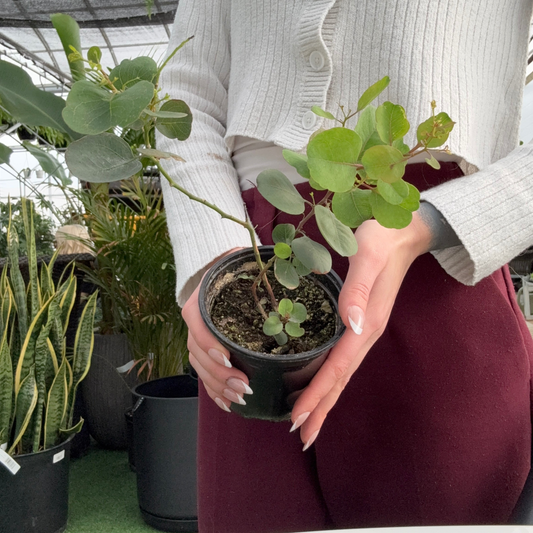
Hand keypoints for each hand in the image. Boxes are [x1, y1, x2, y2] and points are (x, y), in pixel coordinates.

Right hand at [182, 249, 252, 411]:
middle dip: (218, 374)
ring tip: (239, 398)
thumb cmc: (241, 266)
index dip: (208, 343)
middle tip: (242, 387)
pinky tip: (227, 403)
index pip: (196, 322)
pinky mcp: (205, 348)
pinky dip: (213, 390)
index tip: (227, 358)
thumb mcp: (247, 261)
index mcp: (202, 296)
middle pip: (197, 351)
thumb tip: (304, 271)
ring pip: (199, 366)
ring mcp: (199, 335)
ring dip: (217, 386)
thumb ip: (264, 266)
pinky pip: (203, 372)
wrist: (225, 269)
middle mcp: (196, 318)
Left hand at [289, 213, 432, 449]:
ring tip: (306, 422)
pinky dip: (329, 378)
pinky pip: (342, 358)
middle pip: (340, 379)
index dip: (316, 394)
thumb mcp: (369, 255)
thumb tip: (352, 324)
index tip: (296, 419)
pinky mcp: (361, 322)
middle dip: (320, 408)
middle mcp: (366, 333)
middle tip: (299, 436)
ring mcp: (365, 329)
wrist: (406, 231)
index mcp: (367, 324)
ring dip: (324, 399)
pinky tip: (317, 383)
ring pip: (341, 372)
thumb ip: (358, 288)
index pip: (337, 367)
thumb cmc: (383, 238)